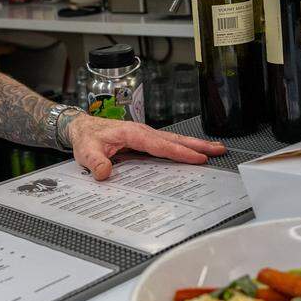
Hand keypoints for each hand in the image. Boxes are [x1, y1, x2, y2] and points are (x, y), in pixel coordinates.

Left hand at [66, 115, 226, 179]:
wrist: (82, 128)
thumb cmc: (86, 138)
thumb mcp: (86, 151)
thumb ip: (95, 162)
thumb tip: (104, 173)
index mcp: (132, 133)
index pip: (160, 145)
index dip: (180, 152)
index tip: (197, 158)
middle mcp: (142, 132)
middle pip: (175, 139)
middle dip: (197, 145)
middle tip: (218, 150)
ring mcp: (145, 135)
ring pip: (174, 140)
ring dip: (194, 145)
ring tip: (215, 149)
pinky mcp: (145, 140)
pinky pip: (167, 143)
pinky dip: (183, 147)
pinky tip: (193, 153)